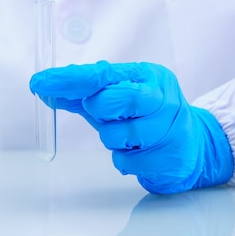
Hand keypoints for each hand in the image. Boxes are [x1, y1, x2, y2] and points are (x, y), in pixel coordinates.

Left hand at [29, 61, 233, 193]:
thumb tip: (45, 89)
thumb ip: (82, 93)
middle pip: (115, 99)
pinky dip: (123, 158)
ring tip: (127, 134)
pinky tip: (138, 152)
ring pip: (117, 135)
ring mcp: (169, 128)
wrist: (194, 146)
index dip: (68, 79)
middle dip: (99, 109)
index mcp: (148, 76)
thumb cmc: (147, 116)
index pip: (101, 74)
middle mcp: (162, 97)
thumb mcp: (118, 97)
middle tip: (102, 113)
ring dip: (111, 138)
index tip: (40, 82)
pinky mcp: (169, 158)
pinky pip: (126, 161)